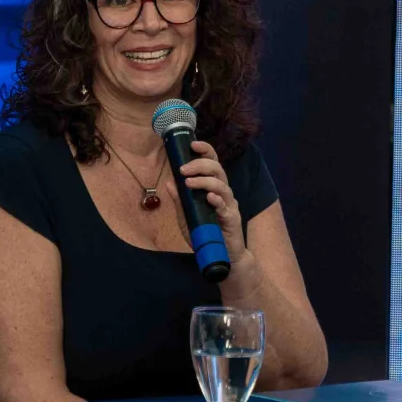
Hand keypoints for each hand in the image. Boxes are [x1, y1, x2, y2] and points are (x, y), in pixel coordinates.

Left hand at [177, 139, 249, 266]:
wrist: (222, 257)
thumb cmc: (206, 234)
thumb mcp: (187, 216)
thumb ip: (180, 200)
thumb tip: (169, 183)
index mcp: (213, 188)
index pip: (212, 163)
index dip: (205, 150)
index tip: (192, 144)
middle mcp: (223, 193)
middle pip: (217, 169)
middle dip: (200, 164)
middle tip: (184, 169)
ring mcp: (229, 205)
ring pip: (221, 184)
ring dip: (204, 181)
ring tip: (189, 183)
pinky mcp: (232, 219)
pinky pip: (225, 206)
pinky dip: (217, 200)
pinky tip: (209, 198)